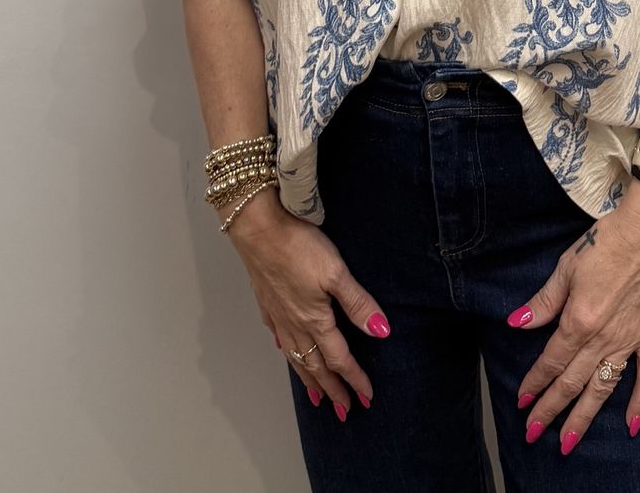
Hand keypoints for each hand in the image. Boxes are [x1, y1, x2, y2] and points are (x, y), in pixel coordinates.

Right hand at [226, 189, 390, 419]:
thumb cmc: (298, 246)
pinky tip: (286, 352)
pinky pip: (279, 338)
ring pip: (295, 357)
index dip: (354, 378)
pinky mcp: (266, 302)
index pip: (339, 358)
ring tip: (316, 397)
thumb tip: (381, 332)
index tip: (365, 397)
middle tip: (343, 411)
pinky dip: (287, 352)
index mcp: (316, 320)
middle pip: (316, 366)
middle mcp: (295, 324)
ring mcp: (278, 315)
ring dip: (308, 379)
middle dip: (332, 389)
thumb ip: (358, 303)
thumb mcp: (337, 272)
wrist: (257, 229)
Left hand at [506, 183, 639, 453]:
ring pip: (603, 388)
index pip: (551, 361)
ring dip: (584, 416)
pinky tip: (631, 425)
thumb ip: (543, 302)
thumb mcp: (565, 268)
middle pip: (572, 382)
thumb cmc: (606, 243)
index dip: (535, 382)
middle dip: (551, 410)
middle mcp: (603, 338)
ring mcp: (629, 340)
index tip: (522, 402)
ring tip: (569, 442)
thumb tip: (517, 322)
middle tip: (534, 433)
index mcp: (579, 321)